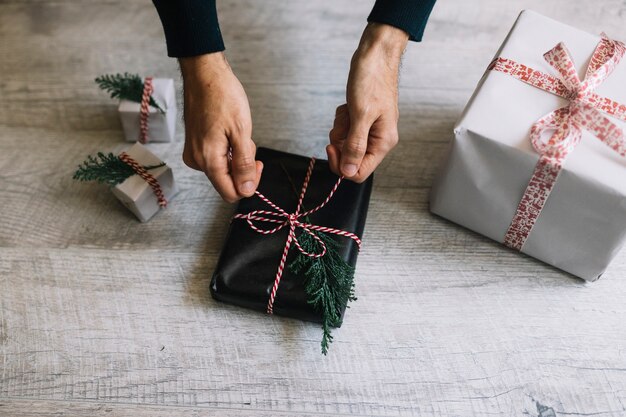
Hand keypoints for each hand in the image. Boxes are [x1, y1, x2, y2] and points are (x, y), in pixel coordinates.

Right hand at [179, 52, 262, 202]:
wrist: (204, 74)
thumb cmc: (222, 96)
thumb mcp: (242, 132)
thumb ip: (244, 165)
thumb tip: (245, 190)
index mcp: (208, 160)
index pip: (231, 193)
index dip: (249, 184)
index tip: (258, 164)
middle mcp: (197, 160)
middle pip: (227, 182)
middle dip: (243, 167)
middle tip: (248, 142)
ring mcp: (194, 153)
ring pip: (223, 170)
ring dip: (236, 157)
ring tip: (237, 132)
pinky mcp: (194, 145)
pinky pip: (216, 158)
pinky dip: (227, 150)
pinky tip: (228, 132)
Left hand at [328, 23, 408, 181]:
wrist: (375, 55)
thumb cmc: (372, 80)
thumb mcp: (361, 115)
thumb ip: (355, 146)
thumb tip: (349, 171)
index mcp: (383, 142)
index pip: (359, 172)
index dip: (342, 165)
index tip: (331, 147)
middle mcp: (378, 139)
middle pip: (350, 159)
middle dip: (340, 142)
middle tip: (342, 123)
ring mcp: (370, 129)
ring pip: (345, 143)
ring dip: (340, 128)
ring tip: (348, 110)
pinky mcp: (361, 120)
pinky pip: (345, 129)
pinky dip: (342, 118)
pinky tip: (348, 105)